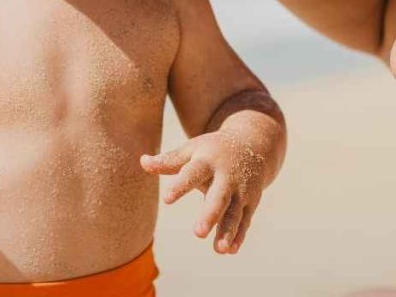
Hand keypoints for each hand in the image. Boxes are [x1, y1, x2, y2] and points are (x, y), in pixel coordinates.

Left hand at [140, 131, 264, 254]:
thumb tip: (142, 162)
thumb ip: (168, 161)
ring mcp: (241, 190)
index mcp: (208, 161)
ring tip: (219, 250)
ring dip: (228, 231)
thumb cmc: (211, 150)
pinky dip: (239, 235)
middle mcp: (227, 177)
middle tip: (197, 233)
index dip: (180, 186)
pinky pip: (244, 221)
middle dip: (210, 215)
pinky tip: (230, 251)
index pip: (192, 173)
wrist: (252, 143)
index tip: (166, 199)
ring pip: (234, 213)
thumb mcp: (191, 150)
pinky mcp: (251, 202)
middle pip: (218, 197)